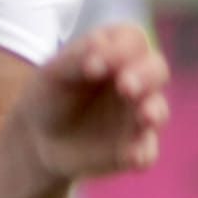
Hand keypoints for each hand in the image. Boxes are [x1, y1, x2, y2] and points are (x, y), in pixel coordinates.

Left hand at [18, 21, 170, 182]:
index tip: (92, 66)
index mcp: (117, 53)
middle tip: (125, 86)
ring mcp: (138, 115)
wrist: (39, 140)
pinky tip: (134, 157)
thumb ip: (76, 58)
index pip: (133, 41)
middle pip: (156, 70)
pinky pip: (148, 151)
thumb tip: (99, 43)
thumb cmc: (49, 95)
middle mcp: (136, 80)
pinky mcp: (135, 146)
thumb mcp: (53, 73)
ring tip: (144, 117)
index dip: (120, 50)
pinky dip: (144, 152)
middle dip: (145, 76)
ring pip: (159, 109)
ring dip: (154, 111)